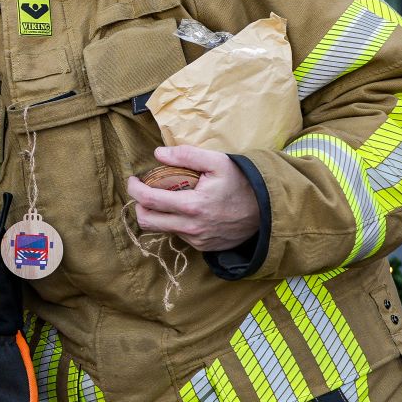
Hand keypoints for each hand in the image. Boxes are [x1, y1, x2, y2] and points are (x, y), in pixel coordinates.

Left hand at [126, 146, 260, 250]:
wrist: (268, 211)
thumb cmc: (242, 182)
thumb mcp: (219, 162)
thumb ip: (187, 155)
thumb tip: (158, 153)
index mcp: (192, 206)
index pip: (148, 201)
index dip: (134, 189)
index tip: (133, 180)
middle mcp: (191, 228)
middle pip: (147, 221)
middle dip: (139, 205)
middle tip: (144, 191)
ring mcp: (197, 240)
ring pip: (162, 229)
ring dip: (157, 214)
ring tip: (164, 198)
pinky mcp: (204, 247)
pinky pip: (180, 235)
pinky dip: (176, 222)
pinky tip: (185, 210)